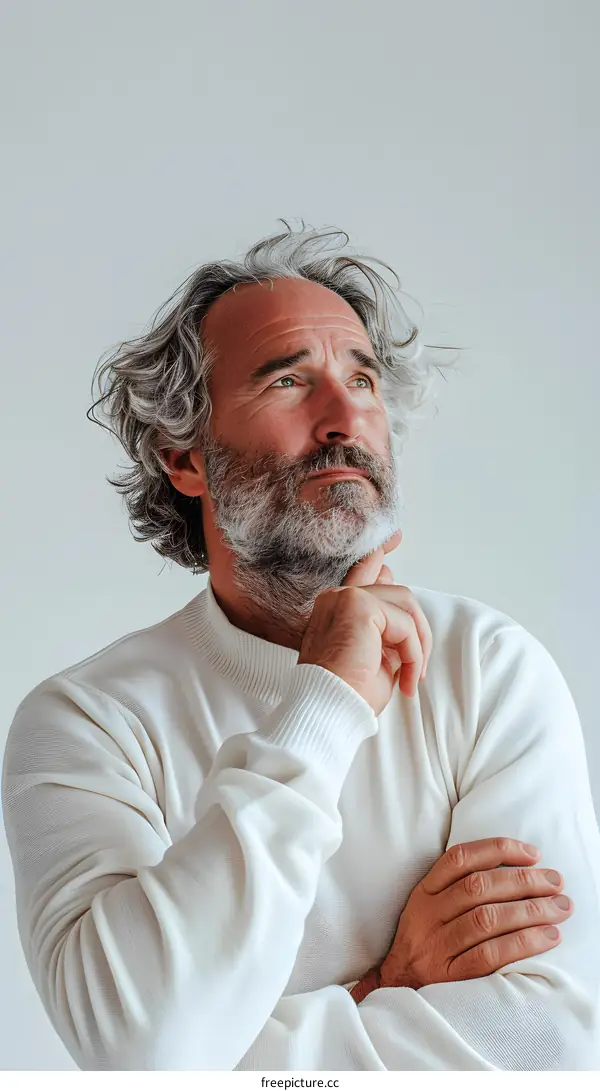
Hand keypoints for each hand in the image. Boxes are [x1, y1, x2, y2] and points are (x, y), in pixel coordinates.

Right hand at [298, 530, 432, 715]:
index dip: (381, 557)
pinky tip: (406, 678)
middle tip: (416, 670)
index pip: (366, 570)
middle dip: (417, 629)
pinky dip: (413, 654)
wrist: (328, 710)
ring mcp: (346, 597)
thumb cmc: (348, 693)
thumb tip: (408, 613)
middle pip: (397, 592)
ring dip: (417, 644)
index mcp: (336, 606)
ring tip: (412, 676)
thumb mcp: (376, 657)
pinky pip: (404, 625)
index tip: (395, 537)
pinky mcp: (358, 606)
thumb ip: (389, 630)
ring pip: (405, 604)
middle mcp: (337, 596)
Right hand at [379, 837, 573, 988]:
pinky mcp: (448, 976)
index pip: (460, 859)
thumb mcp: (429, 908)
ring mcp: (436, 946)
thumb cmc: (426, 943)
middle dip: (524, 881)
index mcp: (425, 892)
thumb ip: (460, 888)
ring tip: (559, 909)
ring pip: (486, 919)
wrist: (396, 988)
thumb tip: (519, 871)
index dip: (498, 850)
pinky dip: (522, 944)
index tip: (533, 854)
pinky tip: (547, 938)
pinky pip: (489, 955)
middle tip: (556, 882)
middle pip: (478, 887)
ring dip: (529, 912)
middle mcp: (428, 915)